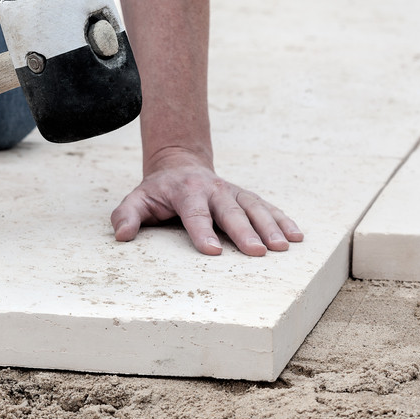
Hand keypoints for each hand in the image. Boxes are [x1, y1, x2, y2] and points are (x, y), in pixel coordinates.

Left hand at [111, 147, 302, 255]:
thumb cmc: (157, 193)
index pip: (194, 214)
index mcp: (185, 192)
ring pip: (254, 207)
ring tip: (284, 247)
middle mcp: (213, 190)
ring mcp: (232, 192)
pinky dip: (283, 220)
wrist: (179, 166)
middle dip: (245, 231)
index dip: (203, 232)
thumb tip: (122, 235)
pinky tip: (297, 236)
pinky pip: (267, 207)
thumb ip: (126, 216)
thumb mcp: (136, 200)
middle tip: (258, 252)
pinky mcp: (245, 196)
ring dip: (271, 226)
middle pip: (230, 211)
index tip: (213, 251)